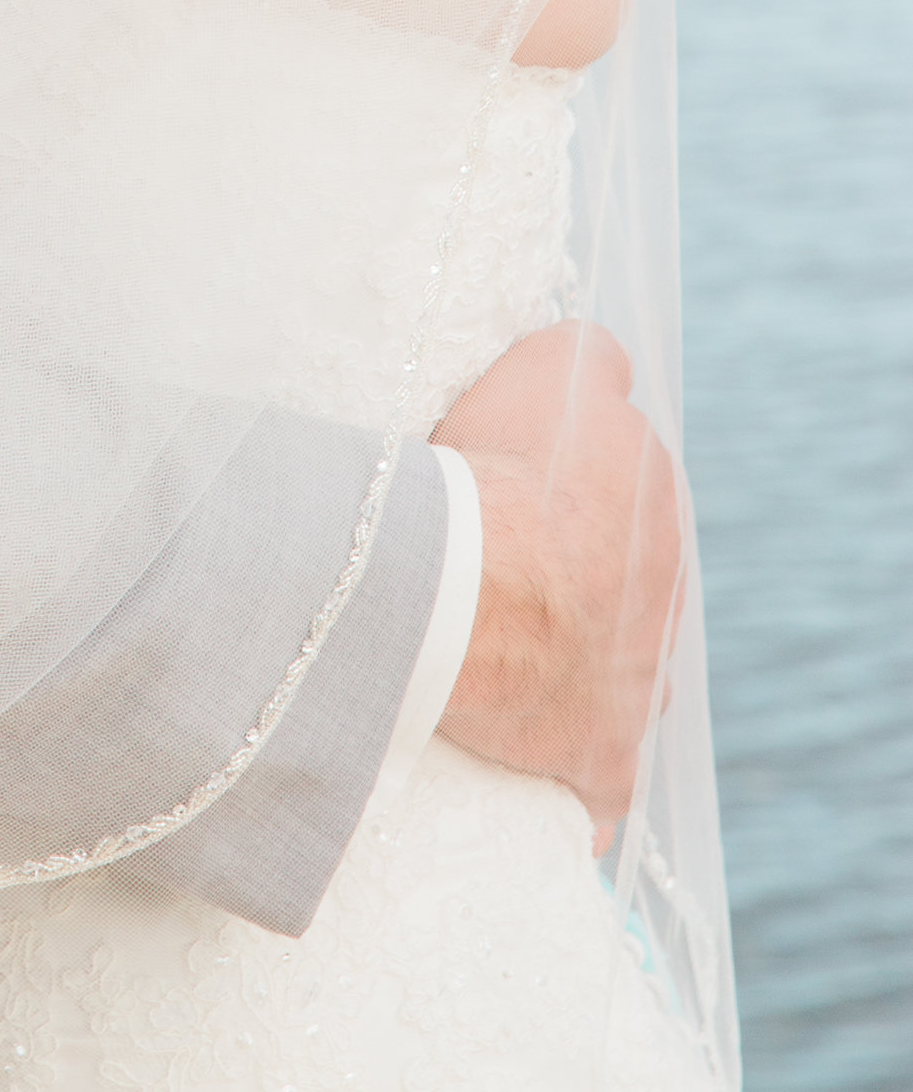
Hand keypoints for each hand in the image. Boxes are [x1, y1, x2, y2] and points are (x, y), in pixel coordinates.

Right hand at [434, 323, 684, 839]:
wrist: (478, 589)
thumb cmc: (505, 473)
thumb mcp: (553, 368)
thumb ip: (592, 357)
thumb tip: (607, 363)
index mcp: (656, 510)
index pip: (626, 491)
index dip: (567, 486)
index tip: (517, 487)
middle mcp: (664, 601)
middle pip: (627, 585)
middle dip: (582, 579)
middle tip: (504, 567)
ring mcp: (640, 686)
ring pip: (625, 676)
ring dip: (586, 671)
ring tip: (518, 660)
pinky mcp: (603, 759)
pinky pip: (600, 786)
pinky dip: (582, 785)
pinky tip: (553, 780)